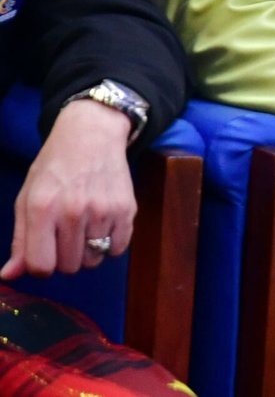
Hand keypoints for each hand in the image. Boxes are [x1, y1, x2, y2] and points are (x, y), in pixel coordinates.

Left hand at [1, 99, 135, 280]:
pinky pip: (117, 249)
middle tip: (65, 235)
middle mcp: (73, 211)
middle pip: (69, 267)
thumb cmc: (54, 167)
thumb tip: (9, 276)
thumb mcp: (27, 198)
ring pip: (93, 260)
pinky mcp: (126, 209)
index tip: (44, 252)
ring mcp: (103, 211)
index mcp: (42, 209)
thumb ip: (19, 240)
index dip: (40, 266)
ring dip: (88, 251)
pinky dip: (110, 244)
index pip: (41, 266)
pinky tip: (103, 226)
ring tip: (85, 228)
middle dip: (65, 257)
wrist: (92, 135)